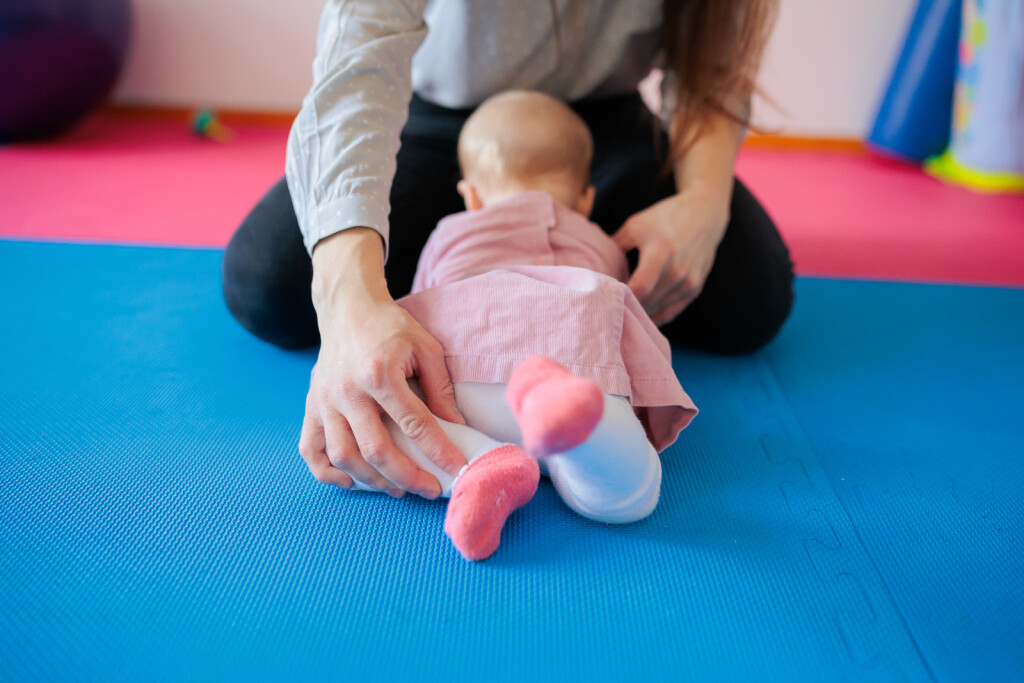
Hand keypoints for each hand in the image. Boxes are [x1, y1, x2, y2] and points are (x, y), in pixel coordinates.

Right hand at [298, 229, 466, 497]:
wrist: (348, 308)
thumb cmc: (391, 328)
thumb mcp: (426, 348)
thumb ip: (441, 389)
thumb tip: (456, 428)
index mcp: (379, 374)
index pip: (415, 424)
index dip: (439, 451)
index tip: (457, 469)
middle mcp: (347, 391)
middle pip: (376, 450)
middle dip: (407, 477)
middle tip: (429, 489)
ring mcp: (325, 401)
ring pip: (343, 456)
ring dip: (372, 481)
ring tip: (397, 489)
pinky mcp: (312, 405)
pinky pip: (311, 449)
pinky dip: (328, 472)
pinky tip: (352, 480)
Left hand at [612, 186, 729, 325]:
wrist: (704, 215)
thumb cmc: (664, 218)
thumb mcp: (635, 225)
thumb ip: (614, 247)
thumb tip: (591, 267)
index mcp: (661, 252)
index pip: (638, 288)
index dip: (619, 298)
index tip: (601, 301)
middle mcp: (678, 271)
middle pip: (647, 303)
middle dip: (625, 309)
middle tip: (604, 314)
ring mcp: (689, 283)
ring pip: (658, 312)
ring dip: (639, 316)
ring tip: (618, 319)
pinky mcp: (694, 290)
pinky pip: (671, 313)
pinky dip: (654, 318)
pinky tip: (639, 319)